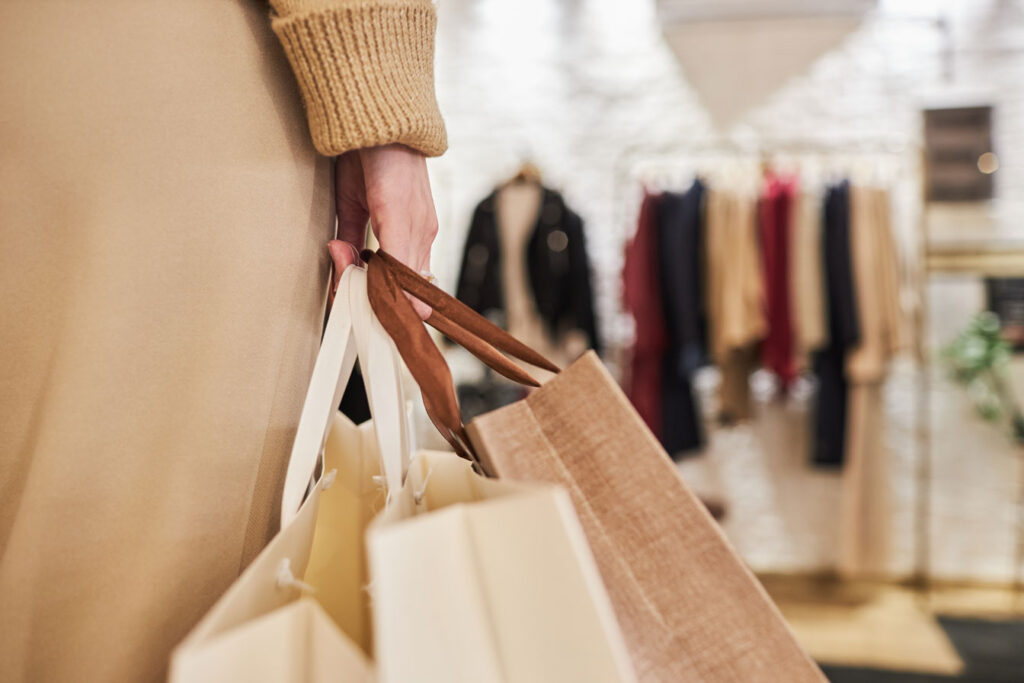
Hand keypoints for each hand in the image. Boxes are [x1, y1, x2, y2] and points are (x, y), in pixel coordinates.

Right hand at [329, 144, 437, 317]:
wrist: (377, 113)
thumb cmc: (367, 157)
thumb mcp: (355, 207)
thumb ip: (352, 242)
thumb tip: (343, 272)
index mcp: (413, 233)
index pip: (407, 285)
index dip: (388, 305)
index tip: (367, 318)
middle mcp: (422, 233)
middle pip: (409, 291)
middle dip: (381, 308)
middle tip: (349, 310)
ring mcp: (418, 226)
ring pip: (405, 283)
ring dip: (377, 298)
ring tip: (349, 300)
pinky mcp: (404, 217)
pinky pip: (399, 264)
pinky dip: (383, 283)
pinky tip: (363, 289)